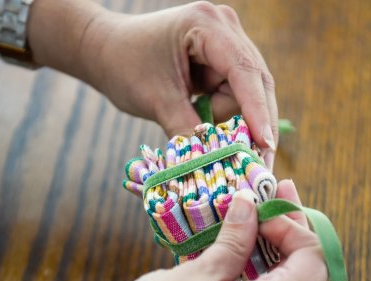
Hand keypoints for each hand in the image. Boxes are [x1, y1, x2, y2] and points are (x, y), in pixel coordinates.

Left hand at [76, 2, 277, 157]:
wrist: (105, 51)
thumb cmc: (124, 66)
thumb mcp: (156, 101)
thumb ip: (188, 132)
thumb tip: (216, 165)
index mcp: (206, 24)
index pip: (244, 71)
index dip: (257, 111)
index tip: (265, 145)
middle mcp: (225, 28)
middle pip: (256, 83)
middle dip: (254, 123)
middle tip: (258, 165)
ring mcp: (227, 43)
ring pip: (247, 95)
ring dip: (229, 120)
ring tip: (202, 128)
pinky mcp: (223, 61)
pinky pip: (236, 96)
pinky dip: (225, 116)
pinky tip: (209, 125)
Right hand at [94, 180, 325, 280]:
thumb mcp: (200, 272)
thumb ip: (233, 239)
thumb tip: (248, 207)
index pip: (313, 259)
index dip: (294, 226)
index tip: (264, 207)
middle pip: (304, 275)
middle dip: (288, 234)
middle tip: (269, 199)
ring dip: (273, 256)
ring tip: (252, 223)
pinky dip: (259, 280)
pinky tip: (236, 259)